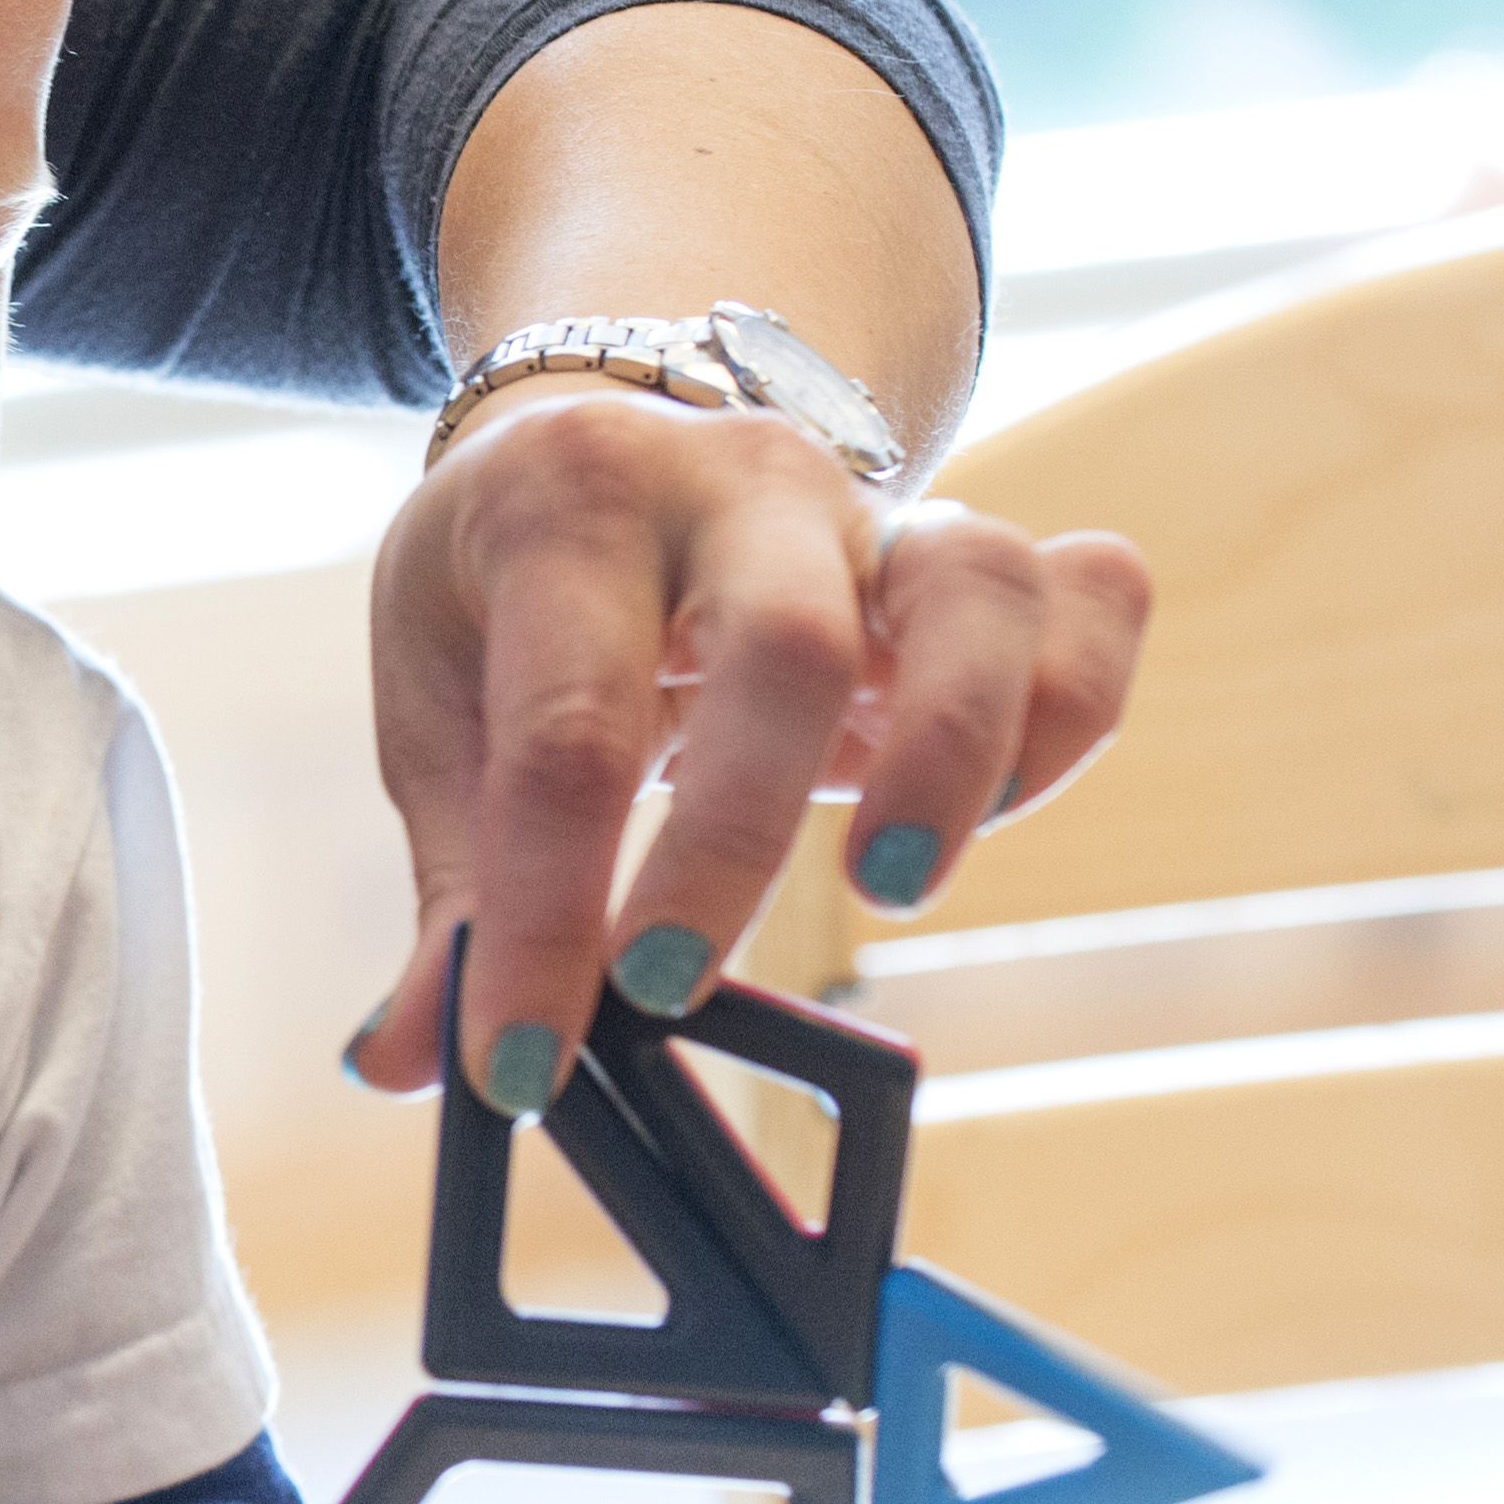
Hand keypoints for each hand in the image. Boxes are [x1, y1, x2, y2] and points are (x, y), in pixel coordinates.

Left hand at [342, 382, 1148, 1108]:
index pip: (563, 731)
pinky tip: (991, 810)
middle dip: (732, 844)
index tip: (521, 1066)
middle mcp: (740, 480)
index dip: (541, 919)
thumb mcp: (441, 705)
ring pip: (981, 590)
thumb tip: (412, 1066)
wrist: (604, 437)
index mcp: (570, 503)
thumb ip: (452, 888)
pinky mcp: (976, 551)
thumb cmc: (516, 596)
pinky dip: (1068, 713)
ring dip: (954, 760)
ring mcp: (878, 506)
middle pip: (786, 643)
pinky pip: (1091, 598)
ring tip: (881, 890)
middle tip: (663, 991)